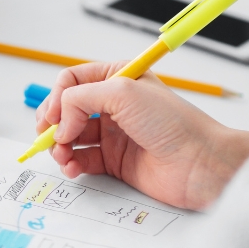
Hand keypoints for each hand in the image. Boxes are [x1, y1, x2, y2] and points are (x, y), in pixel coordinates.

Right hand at [36, 62, 248, 209]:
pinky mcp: (114, 161)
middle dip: (53, 123)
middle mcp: (113, 105)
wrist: (200, 164)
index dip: (57, 97)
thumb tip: (60, 121)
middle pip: (66, 110)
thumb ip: (80, 97)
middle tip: (49, 137)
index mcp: (117, 79)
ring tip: (62, 156)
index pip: (71, 81)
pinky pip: (81, 159)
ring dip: (59, 146)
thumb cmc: (172, 123)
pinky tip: (71, 168)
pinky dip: (70, 164)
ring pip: (70, 137)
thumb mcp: (122, 92)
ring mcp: (113, 134)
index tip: (56, 117)